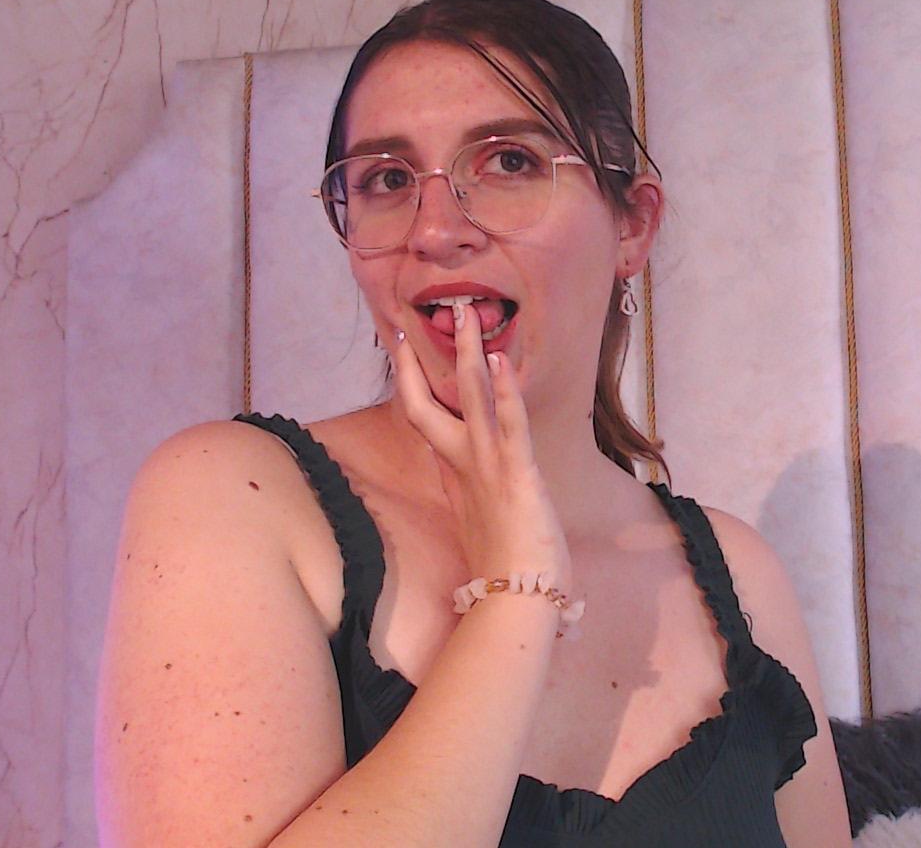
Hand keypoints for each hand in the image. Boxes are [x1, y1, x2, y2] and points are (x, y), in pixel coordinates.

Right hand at [389, 301, 572, 590]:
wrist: (514, 604)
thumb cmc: (506, 576)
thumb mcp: (485, 529)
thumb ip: (476, 506)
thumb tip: (477, 501)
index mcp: (456, 478)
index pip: (427, 420)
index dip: (414, 384)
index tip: (404, 351)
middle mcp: (464, 467)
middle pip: (432, 402)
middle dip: (426, 359)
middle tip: (420, 320)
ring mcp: (487, 468)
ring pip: (471, 399)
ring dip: (468, 354)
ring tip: (466, 315)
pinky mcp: (516, 475)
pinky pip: (509, 425)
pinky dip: (504, 392)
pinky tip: (499, 361)